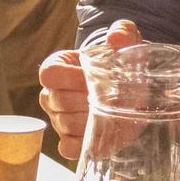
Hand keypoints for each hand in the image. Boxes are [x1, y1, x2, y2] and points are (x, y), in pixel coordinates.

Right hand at [38, 18, 142, 158]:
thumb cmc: (120, 62)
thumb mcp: (126, 40)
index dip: (70, 78)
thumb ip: (123, 32)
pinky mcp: (70, 141)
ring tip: (110, 113)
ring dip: (90, 120)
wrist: (131, 88)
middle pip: (57, 101)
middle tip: (109, 97)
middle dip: (85, 100)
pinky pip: (68, 148)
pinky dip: (85, 144)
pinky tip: (102, 133)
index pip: (48, 74)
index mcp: (57, 67)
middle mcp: (51, 95)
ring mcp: (58, 120)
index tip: (92, 78)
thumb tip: (116, 38)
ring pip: (65, 124)